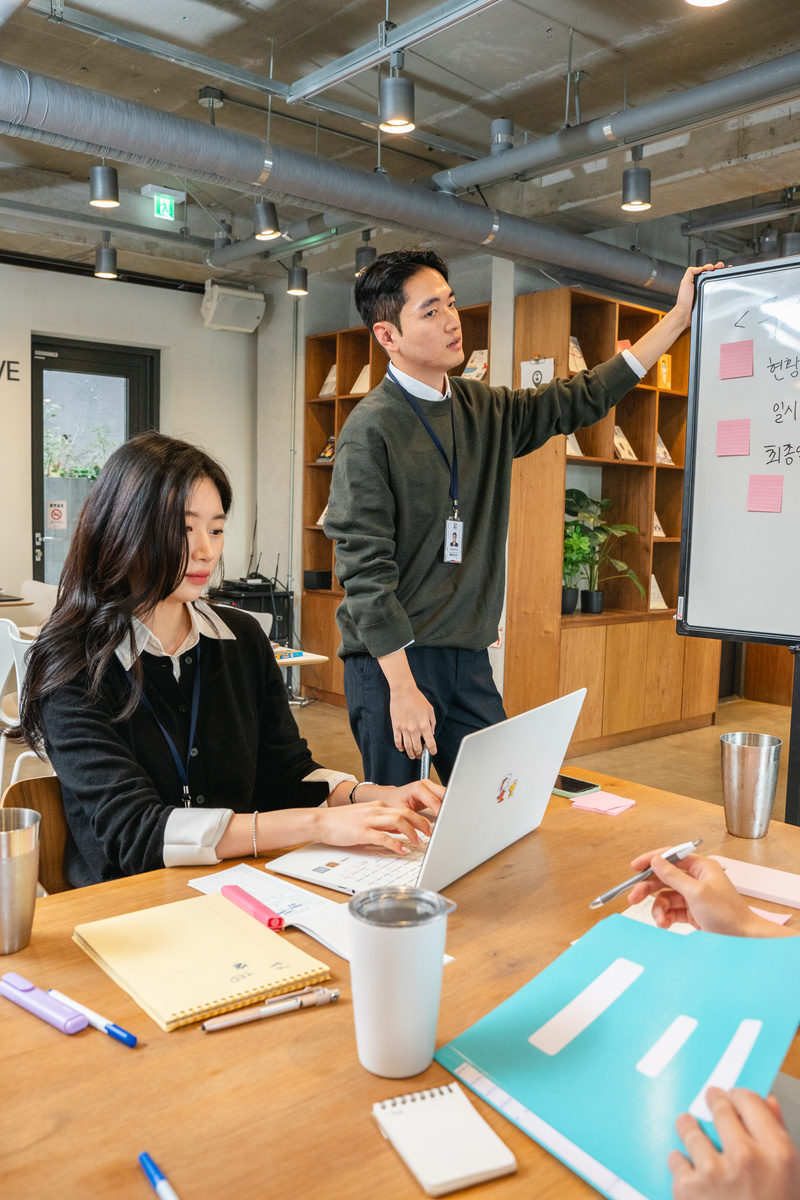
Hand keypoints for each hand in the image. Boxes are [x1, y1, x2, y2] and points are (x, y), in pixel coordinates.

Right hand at [315, 802, 432, 854]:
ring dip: (411, 832)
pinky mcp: (361, 832)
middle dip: (421, 823)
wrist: (321, 821)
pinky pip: (383, 837)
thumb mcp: (365, 818)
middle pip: (405, 812)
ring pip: (397, 821)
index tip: (429, 826)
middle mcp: (375, 810)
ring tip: (418, 842)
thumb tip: (399, 831)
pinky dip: (395, 843)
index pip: (405, 809)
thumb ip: (382, 823)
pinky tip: (402, 849)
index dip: (420, 818)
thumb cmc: (341, 822)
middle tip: (431, 833)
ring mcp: (368, 820)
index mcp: (377, 806)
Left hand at [363, 779, 445, 816]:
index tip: (444, 822)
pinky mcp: (432, 791)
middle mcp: (425, 785)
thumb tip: (428, 827)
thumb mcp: (402, 812)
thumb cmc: (393, 803)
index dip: (440, 812)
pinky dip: (445, 806)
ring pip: (446, 795)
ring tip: (447, 819)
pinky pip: (443, 797)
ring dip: (448, 807)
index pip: (434, 801)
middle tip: (448, 821)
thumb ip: (415, 820)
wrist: (390, 797)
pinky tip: (445, 815)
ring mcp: (430, 786)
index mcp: (417, 788)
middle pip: (444, 794)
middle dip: (448, 808)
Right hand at [389, 682, 437, 758]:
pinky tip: (402, 749)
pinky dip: (400, 747)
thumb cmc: (417, 699)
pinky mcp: (396, 727)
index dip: (432, 751)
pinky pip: (397, 741)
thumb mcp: (430, 710)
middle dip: (420, 754)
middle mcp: (414, 729)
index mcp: (424, 725)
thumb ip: (432, 723)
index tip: (432, 753)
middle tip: (420, 755)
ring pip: (408, 747)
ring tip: (412, 755)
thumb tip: (432, 733)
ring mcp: (404, 729)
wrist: (403, 691)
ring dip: (411, 753)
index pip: (430, 744)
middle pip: (418, 748)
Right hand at [626, 850, 787, 936]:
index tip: (636, 867)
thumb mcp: (697, 893)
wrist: (743, 939)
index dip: (651, 860)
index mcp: (701, 867)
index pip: (671, 857)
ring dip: (658, 908)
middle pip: (664, 877)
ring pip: (665, 896)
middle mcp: (696, 879)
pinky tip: (664, 923)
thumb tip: (656, 861)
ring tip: (659, 919)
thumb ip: (674, 876)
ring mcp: (693, 896)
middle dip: (649, 888)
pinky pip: (670, 910)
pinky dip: (665, 917)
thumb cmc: (729, 914)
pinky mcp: (691, 912)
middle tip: (634, 896)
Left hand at [670, 1088, 799, 1199]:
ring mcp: (715, 1172)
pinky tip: (687, 1169)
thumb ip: (779, 1136)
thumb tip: (767, 1102)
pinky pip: (676, 1159)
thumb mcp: (792, 1179)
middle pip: (719, 1109)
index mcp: (778, 1152)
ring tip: (687, 1125)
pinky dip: (679, 1164)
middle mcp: (746, 1156)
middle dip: (713, 1104)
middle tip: (709, 1100)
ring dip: (689, 1128)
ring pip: (690, 1129)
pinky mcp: (689, 1188)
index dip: (738, 1096)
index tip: (730, 1095)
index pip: (749, 1100)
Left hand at [673, 262, 724, 326]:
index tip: (712, 267)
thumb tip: (700, 267)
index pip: (705, 270)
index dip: (710, 267)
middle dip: (718, 269)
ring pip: (715, 282)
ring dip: (721, 277)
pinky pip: (717, 291)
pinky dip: (721, 286)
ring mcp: (706, 291)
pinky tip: (723, 284)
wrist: (686, 313)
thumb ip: (690, 272)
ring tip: (724, 273)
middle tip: (721, 267)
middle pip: (712, 275)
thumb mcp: (685, 282)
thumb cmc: (684, 300)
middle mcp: (701, 285)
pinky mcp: (710, 298)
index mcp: (695, 280)